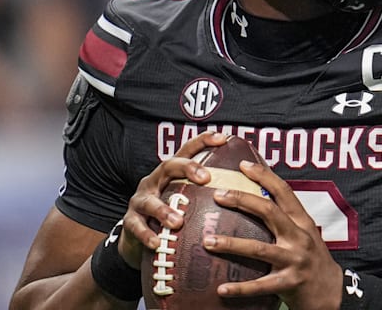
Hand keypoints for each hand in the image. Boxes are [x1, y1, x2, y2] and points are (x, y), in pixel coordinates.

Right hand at [119, 131, 229, 266]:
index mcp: (172, 173)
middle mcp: (155, 180)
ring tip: (178, 221)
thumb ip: (210, 194)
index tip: (224, 138)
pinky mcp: (130, 221)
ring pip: (150, 200)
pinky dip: (146, 234)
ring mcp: (140, 200)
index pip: (187, 150)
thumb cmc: (172, 216)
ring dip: (164, 210)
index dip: (204, 141)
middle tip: (206, 178)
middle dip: (187, 168)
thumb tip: (251, 192)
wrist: (137, 239)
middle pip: (169, 166)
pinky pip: (135, 226)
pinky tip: (156, 243)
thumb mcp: (189, 200)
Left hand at [208, 160, 343, 309]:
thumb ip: (285, 219)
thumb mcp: (304, 234)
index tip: (243, 165)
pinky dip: (240, 288)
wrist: (331, 292)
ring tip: (208, 241)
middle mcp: (300, 237)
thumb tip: (254, 199)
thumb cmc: (312, 260)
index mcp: (302, 222)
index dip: (264, 176)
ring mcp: (295, 260)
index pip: (284, 192)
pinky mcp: (289, 284)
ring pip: (259, 249)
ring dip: (232, 244)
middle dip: (243, 201)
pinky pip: (260, 286)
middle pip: (269, 212)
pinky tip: (221, 289)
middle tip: (218, 195)